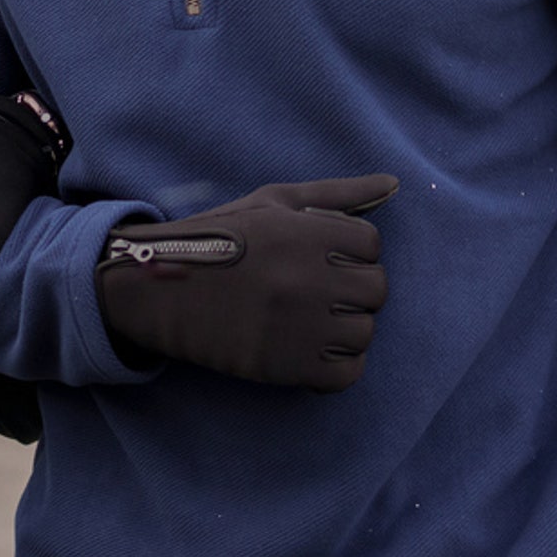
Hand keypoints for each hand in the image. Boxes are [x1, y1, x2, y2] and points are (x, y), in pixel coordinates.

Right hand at [94, 175, 393, 392]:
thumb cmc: (222, 238)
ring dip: (345, 330)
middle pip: (377, 289)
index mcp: (307, 233)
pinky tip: (310, 353)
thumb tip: (394, 182)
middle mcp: (309, 278)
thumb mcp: (274, 202)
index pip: (371, 244)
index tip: (321, 259)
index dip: (350, 252)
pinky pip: (347, 374)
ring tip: (310, 323)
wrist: (162, 289)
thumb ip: (337, 194)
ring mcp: (300, 324)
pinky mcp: (287, 365)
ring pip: (365, 333)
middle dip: (353, 290)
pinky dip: (336, 368)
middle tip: (318, 293)